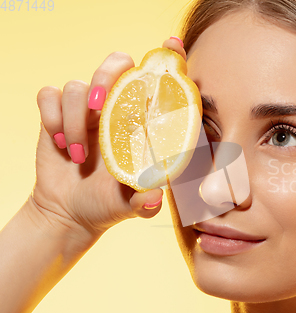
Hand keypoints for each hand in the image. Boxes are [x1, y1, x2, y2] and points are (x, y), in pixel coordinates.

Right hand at [31, 38, 185, 238]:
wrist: (69, 212)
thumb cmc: (108, 203)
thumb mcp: (131, 206)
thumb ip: (144, 202)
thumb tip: (154, 197)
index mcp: (142, 122)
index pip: (158, 81)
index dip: (168, 59)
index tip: (173, 44)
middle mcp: (116, 108)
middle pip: (116, 63)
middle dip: (107, 78)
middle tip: (100, 109)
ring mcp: (86, 110)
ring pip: (78, 85)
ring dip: (74, 120)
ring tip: (78, 155)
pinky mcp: (57, 113)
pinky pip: (49, 94)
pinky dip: (52, 116)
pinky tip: (60, 143)